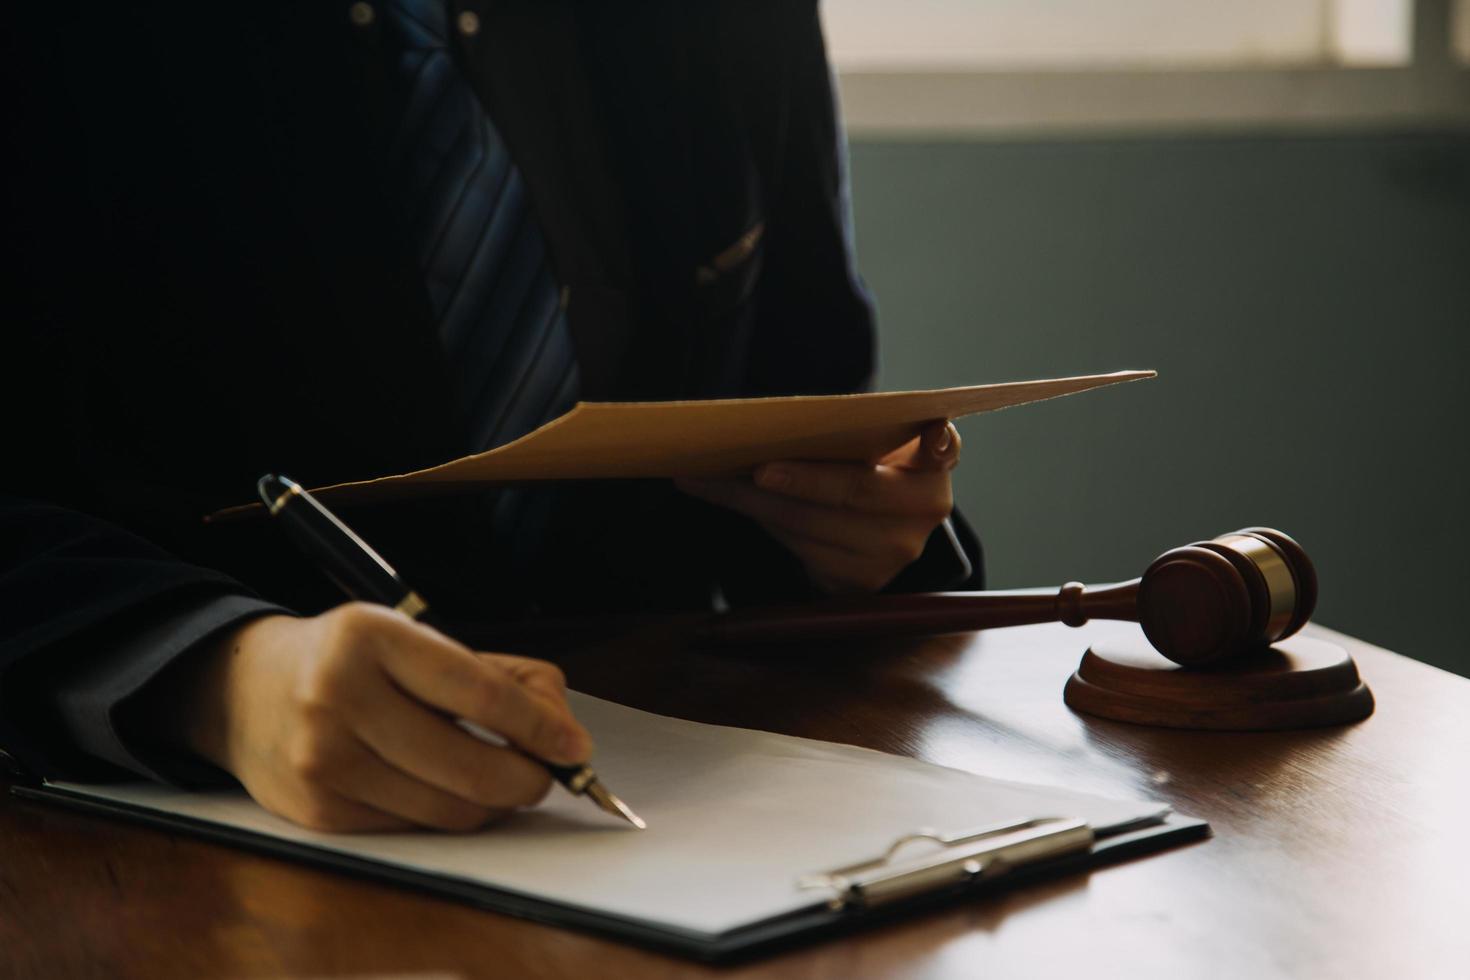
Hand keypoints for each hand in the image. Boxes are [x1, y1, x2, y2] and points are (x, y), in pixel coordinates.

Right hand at [173, 603, 591, 831]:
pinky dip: (446, 814)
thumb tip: (559, 729)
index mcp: (371, 636)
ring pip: (448, 808)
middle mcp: (339, 696)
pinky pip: (414, 828)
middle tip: (546, 773)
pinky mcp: (318, 811)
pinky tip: (445, 788)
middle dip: (528, 778)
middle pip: (470, 765)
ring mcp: (324, 759)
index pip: (479, 691)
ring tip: (501, 779)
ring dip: (493, 803)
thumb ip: (497, 674)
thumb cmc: (352, 661)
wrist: (244, 691)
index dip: (538, 726)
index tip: (574, 745)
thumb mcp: (416, 637)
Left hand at [676, 419, 960, 593]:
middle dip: (802, 479)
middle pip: (857, 489)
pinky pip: (800, 549)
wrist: (867, 529)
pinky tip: (726, 496)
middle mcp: (926, 508)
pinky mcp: (863, 582)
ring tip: (708, 476)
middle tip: (757, 469)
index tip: (933, 433)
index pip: (946, 447)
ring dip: (755, 500)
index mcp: (934, 462)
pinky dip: (758, 520)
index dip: (939, 441)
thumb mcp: (871, 445)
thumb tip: (780, 417)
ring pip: (815, 524)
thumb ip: (856, 428)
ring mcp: (897, 551)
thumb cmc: (861, 466)